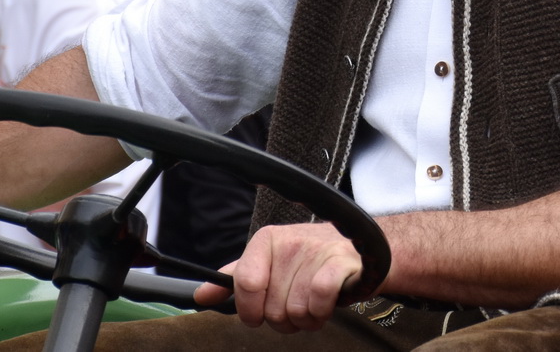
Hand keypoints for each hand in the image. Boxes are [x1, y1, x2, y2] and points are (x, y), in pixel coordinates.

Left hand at [192, 221, 365, 332]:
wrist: (359, 248)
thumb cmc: (308, 261)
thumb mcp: (269, 263)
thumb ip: (235, 280)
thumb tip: (200, 296)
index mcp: (266, 240)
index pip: (244, 283)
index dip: (250, 309)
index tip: (259, 313)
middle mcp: (289, 241)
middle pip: (271, 307)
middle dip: (284, 318)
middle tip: (296, 305)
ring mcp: (316, 250)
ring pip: (295, 309)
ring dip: (305, 319)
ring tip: (312, 305)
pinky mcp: (339, 262)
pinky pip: (318, 300)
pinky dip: (321, 312)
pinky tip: (324, 305)